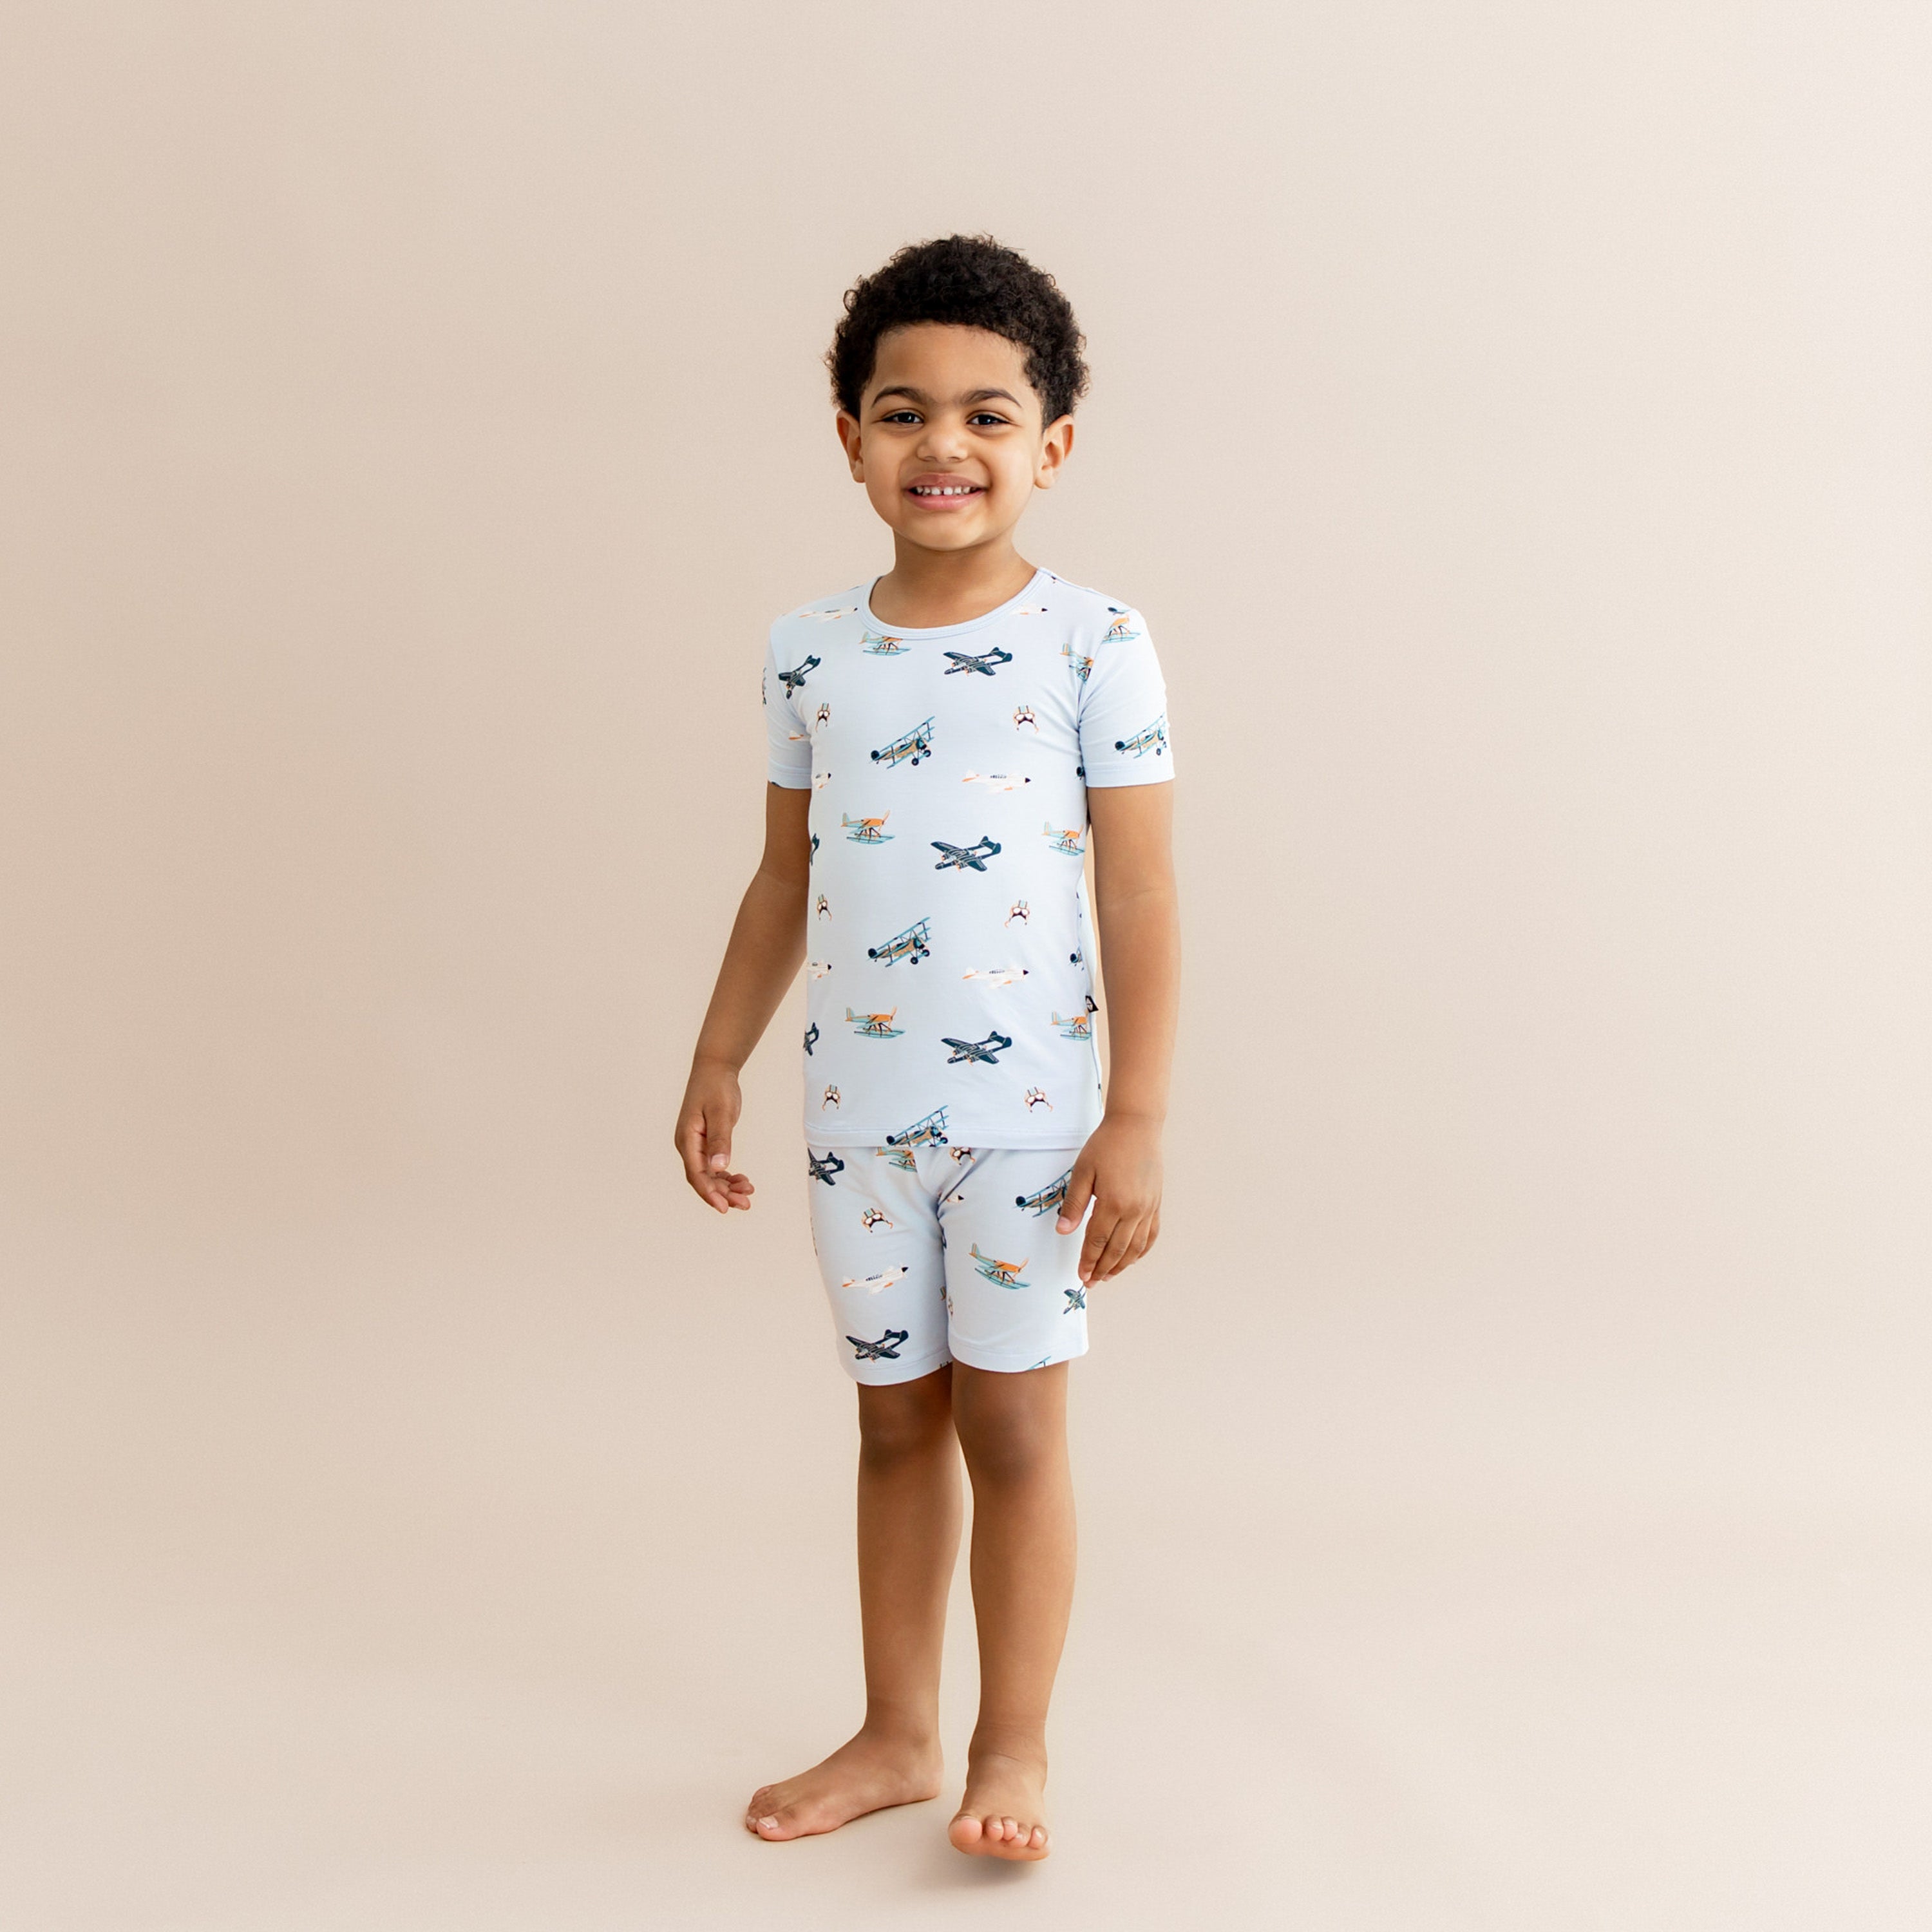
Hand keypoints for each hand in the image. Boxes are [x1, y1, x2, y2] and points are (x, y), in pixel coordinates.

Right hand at [675, 1062, 754, 1213]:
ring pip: (709, 1175)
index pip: (696, 1174)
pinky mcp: (705, 1142)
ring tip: (748, 1193)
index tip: (725, 1208)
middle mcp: (687, 1145)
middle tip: (746, 1204)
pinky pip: (713, 1166)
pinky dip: (727, 1175)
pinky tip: (742, 1180)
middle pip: (703, 1179)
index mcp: (686, 1139)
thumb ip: (720, 1139)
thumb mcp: (721, 1112)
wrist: (714, 1069)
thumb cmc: (716, 1088)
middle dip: (723, 1194)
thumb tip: (719, 1166)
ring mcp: (695, 1145)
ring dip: (727, 1187)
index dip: (710, 1193)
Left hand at [1056, 1115, 1162, 1283]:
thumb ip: (1074, 1204)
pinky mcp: (1156, 1203)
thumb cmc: (1106, 1145)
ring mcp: (1148, 1207)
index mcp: (1113, 1202)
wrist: (1136, 1126)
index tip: (1081, 1275)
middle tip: (1091, 1282)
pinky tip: (1132, 1258)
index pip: (1098, 1241)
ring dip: (1122, 1265)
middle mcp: (1135, 1209)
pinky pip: (1151, 1234)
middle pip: (1117, 1249)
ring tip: (1108, 1276)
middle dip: (1102, 1268)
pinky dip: (1141, 1250)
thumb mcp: (1083, 1171)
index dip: (1088, 1260)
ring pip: (1136, 1247)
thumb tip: (1062, 1231)